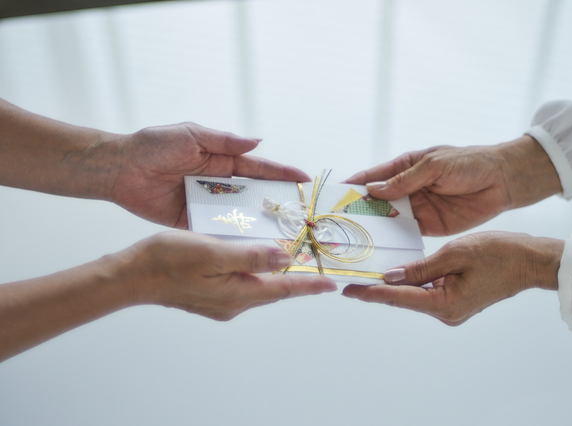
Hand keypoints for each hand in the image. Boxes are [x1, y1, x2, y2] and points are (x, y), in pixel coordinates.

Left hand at [107, 123, 309, 227]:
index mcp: (221, 161)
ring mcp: (206, 203)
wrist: (118, 169)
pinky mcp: (191, 221)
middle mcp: (219, 183)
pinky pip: (214, 230)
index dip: (281, 173)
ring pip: (238, 215)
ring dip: (256, 224)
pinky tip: (247, 247)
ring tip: (282, 235)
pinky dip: (229, 237)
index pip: (259, 168)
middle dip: (277, 203)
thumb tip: (257, 141)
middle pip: (254, 195)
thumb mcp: (190, 135)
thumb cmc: (152, 145)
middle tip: (301, 214)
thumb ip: (223, 140)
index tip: (304, 179)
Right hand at [118, 231, 336, 320]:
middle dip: (297, 279)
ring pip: (259, 287)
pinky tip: (256, 259)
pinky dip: (256, 273)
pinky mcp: (211, 296)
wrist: (134, 276)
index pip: (284, 289)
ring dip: (276, 275)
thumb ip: (252, 256)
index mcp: (238, 294)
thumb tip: (285, 258)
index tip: (331, 285)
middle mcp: (233, 303)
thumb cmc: (169, 260)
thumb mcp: (214, 252)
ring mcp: (221, 302)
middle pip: (274, 290)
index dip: (309, 285)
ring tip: (292, 260)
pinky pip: (243, 285)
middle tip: (316, 267)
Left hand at [342, 231, 562, 324]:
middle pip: (404, 298)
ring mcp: (452, 309)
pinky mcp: (456, 301)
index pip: (399, 297)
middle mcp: (446, 312)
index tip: (349, 290)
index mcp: (445, 304)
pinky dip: (411, 282)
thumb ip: (420, 268)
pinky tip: (396, 273)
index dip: (371, 293)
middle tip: (350, 280)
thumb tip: (391, 276)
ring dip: (394, 285)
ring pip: (414, 295)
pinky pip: (427, 292)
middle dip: (378, 289)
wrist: (529, 261)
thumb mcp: (454, 254)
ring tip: (366, 275)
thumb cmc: (499, 254)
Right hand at [345, 136, 561, 235]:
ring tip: (354, 240)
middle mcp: (406, 188)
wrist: (503, 181)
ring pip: (388, 219)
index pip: (372, 176)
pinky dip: (394, 241)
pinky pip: (406, 234)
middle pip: (376, 201)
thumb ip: (405, 180)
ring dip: (374, 228)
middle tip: (338, 223)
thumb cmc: (470, 163)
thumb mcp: (435, 166)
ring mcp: (417, 208)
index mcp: (405, 167)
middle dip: (359, 211)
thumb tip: (374, 190)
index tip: (334, 196)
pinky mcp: (429, 226)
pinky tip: (381, 249)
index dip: (353, 185)